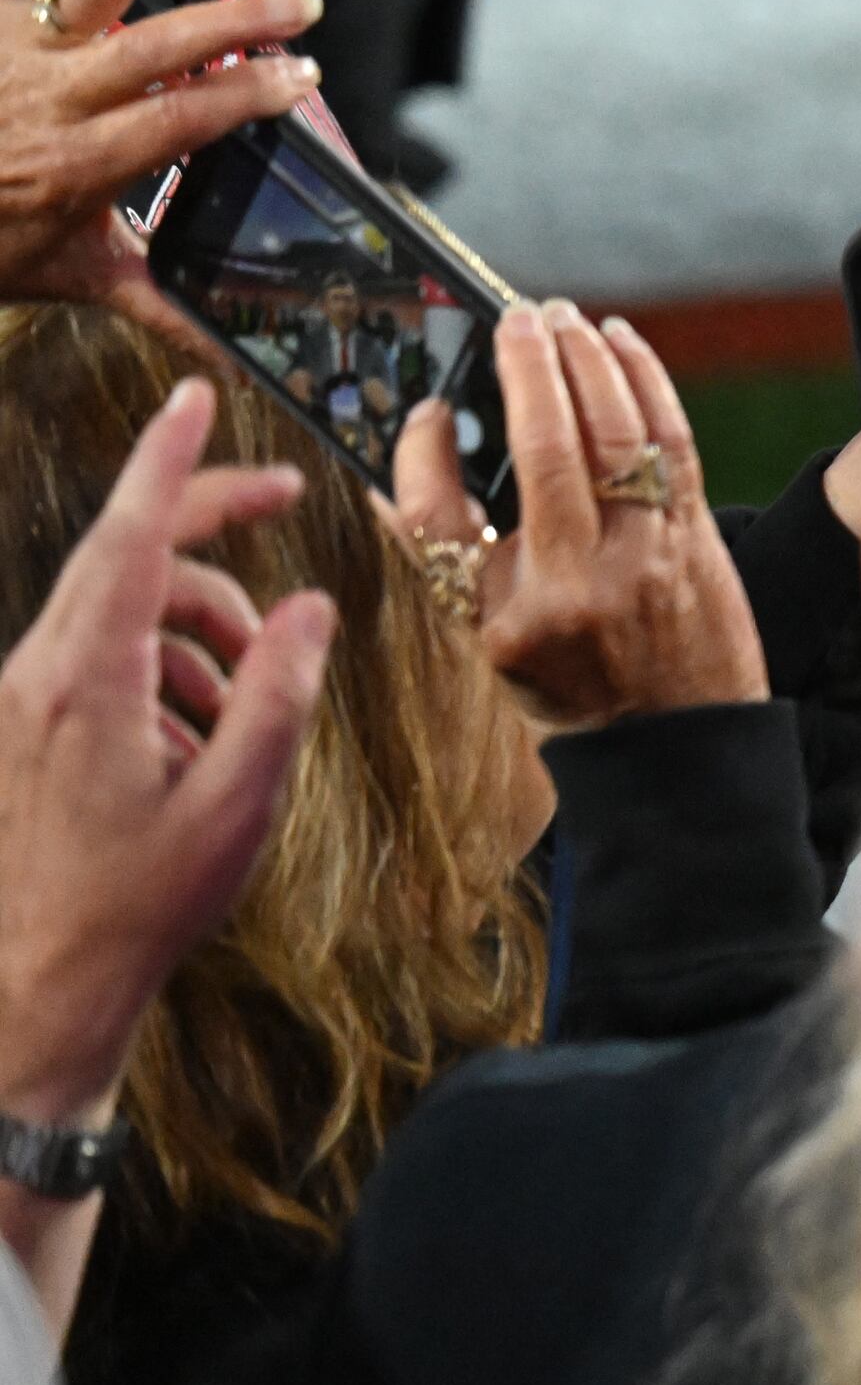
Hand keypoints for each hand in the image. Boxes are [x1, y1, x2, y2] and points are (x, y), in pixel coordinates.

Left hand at [0, 0, 320, 317]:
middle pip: (159, 47)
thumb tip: (231, 355)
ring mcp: (19, 43)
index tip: (301, 80)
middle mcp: (54, 92)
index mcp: (82, 160)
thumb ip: (154, 301)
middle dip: (239, 26)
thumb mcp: (68, 277)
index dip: (246, 97)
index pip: (181, 120)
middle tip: (302, 13)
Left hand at [0, 379, 331, 1125]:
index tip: (193, 396)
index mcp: (88, 682)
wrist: (35, 988)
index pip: (131, 536)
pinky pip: (99, 657)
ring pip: (120, 609)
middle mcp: (39, 675)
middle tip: (284, 499)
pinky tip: (199, 736)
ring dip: (200, 622)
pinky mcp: (24, 728)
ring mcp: (23, 701)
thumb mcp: (238, 800)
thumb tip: (308, 609)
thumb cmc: (137, 904)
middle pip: (127, 553)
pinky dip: (162, 667)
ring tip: (254, 692)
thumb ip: (279, 691)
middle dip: (209, 519)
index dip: (169, 460)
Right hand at [390, 303, 764, 731]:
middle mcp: (571, 584)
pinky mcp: (695, 535)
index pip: (440, 520)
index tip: (429, 412)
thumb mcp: (495, 645)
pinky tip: (622, 345)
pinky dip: (646, 381)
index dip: (422, 457)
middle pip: (544, 452)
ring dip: (589, 360)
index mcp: (501, 618)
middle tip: (516, 318)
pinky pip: (670, 438)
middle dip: (528, 370)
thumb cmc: (580, 691)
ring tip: (565, 319)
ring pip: (614, 432)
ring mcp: (642, 556)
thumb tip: (400, 478)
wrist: (680, 744)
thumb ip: (454, 564)